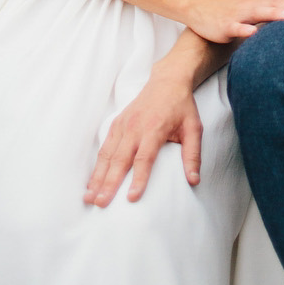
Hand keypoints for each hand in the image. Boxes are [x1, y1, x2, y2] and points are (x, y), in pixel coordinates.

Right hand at [84, 70, 202, 207]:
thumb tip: (194, 180)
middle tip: (101, 204)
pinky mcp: (116, 124)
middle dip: (109, 183)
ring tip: (89, 198)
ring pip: (107, 155)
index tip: (132, 198)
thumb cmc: (182, 107)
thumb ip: (193, 155)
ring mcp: (123, 125)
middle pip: (120, 159)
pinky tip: (92, 182)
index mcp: (154, 128)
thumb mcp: (194, 128)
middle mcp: (135, 127)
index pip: (144, 158)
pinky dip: (97, 166)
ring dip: (97, 177)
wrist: (167, 81)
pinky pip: (104, 147)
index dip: (138, 178)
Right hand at [184, 0, 283, 43]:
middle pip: (280, 5)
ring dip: (276, 14)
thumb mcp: (256, 11)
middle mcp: (254, 4)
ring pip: (260, 12)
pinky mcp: (225, 24)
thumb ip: (274, 14)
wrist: (200, 8)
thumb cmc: (231, 12)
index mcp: (263, 1)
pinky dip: (244, 29)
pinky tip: (252, 33)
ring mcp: (239, 13)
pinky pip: (236, 27)